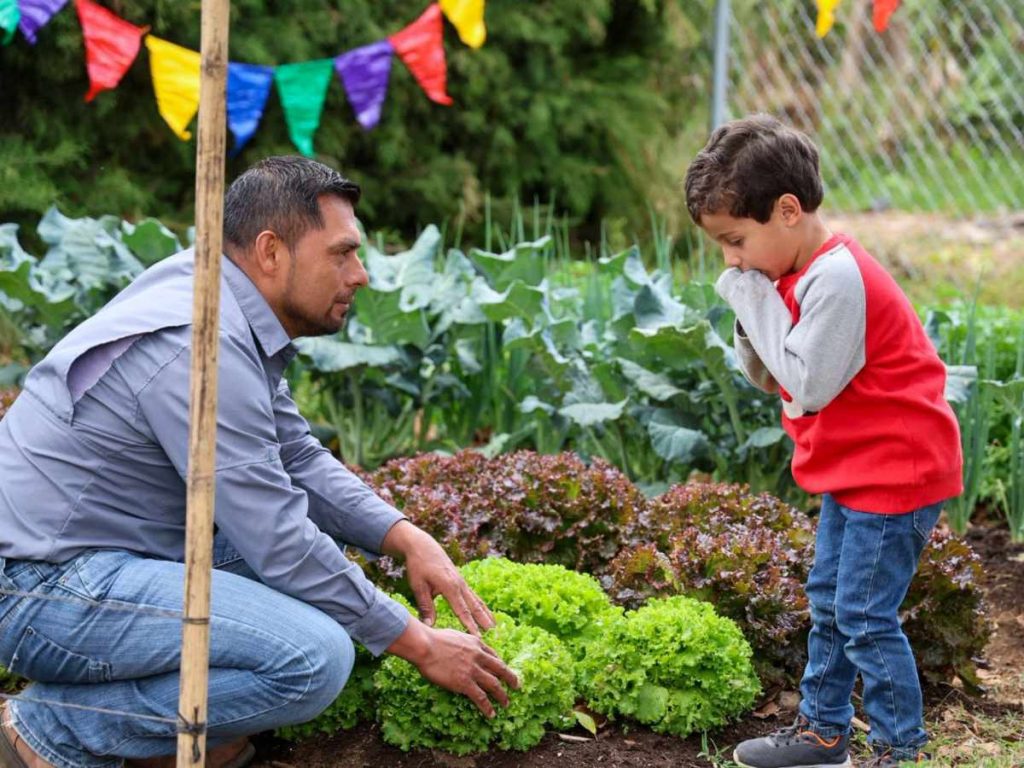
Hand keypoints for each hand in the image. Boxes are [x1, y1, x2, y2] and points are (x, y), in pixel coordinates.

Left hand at [381, 520, 494, 634]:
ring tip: (495, 626)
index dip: (470, 625)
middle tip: (495, 634)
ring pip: (477, 600)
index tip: (478, 637)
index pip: (462, 610)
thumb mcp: (418, 587)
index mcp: (449, 587)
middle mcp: (459, 584)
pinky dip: (481, 605)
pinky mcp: (460, 580)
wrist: (422, 546)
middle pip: (475, 606)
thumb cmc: (418, 566)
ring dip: (486, 613)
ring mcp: (461, 582)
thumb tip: (429, 625)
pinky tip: (485, 612)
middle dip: (484, 621)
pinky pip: (474, 595)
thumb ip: (426, 606)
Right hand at [387, 619, 519, 717]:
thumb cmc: (434, 638)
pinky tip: (491, 714)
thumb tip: (462, 644)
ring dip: (502, 696)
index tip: (503, 670)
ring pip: (494, 685)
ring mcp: (473, 670)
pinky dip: (488, 707)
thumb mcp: (455, 634)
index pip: (493, 655)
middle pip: (500, 669)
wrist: (425, 645)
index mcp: (476, 643)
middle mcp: (479, 656)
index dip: (500, 664)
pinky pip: (481, 698)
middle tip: (516, 685)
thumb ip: (463, 641)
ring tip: (506, 703)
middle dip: (510, 678)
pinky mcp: (465, 683)